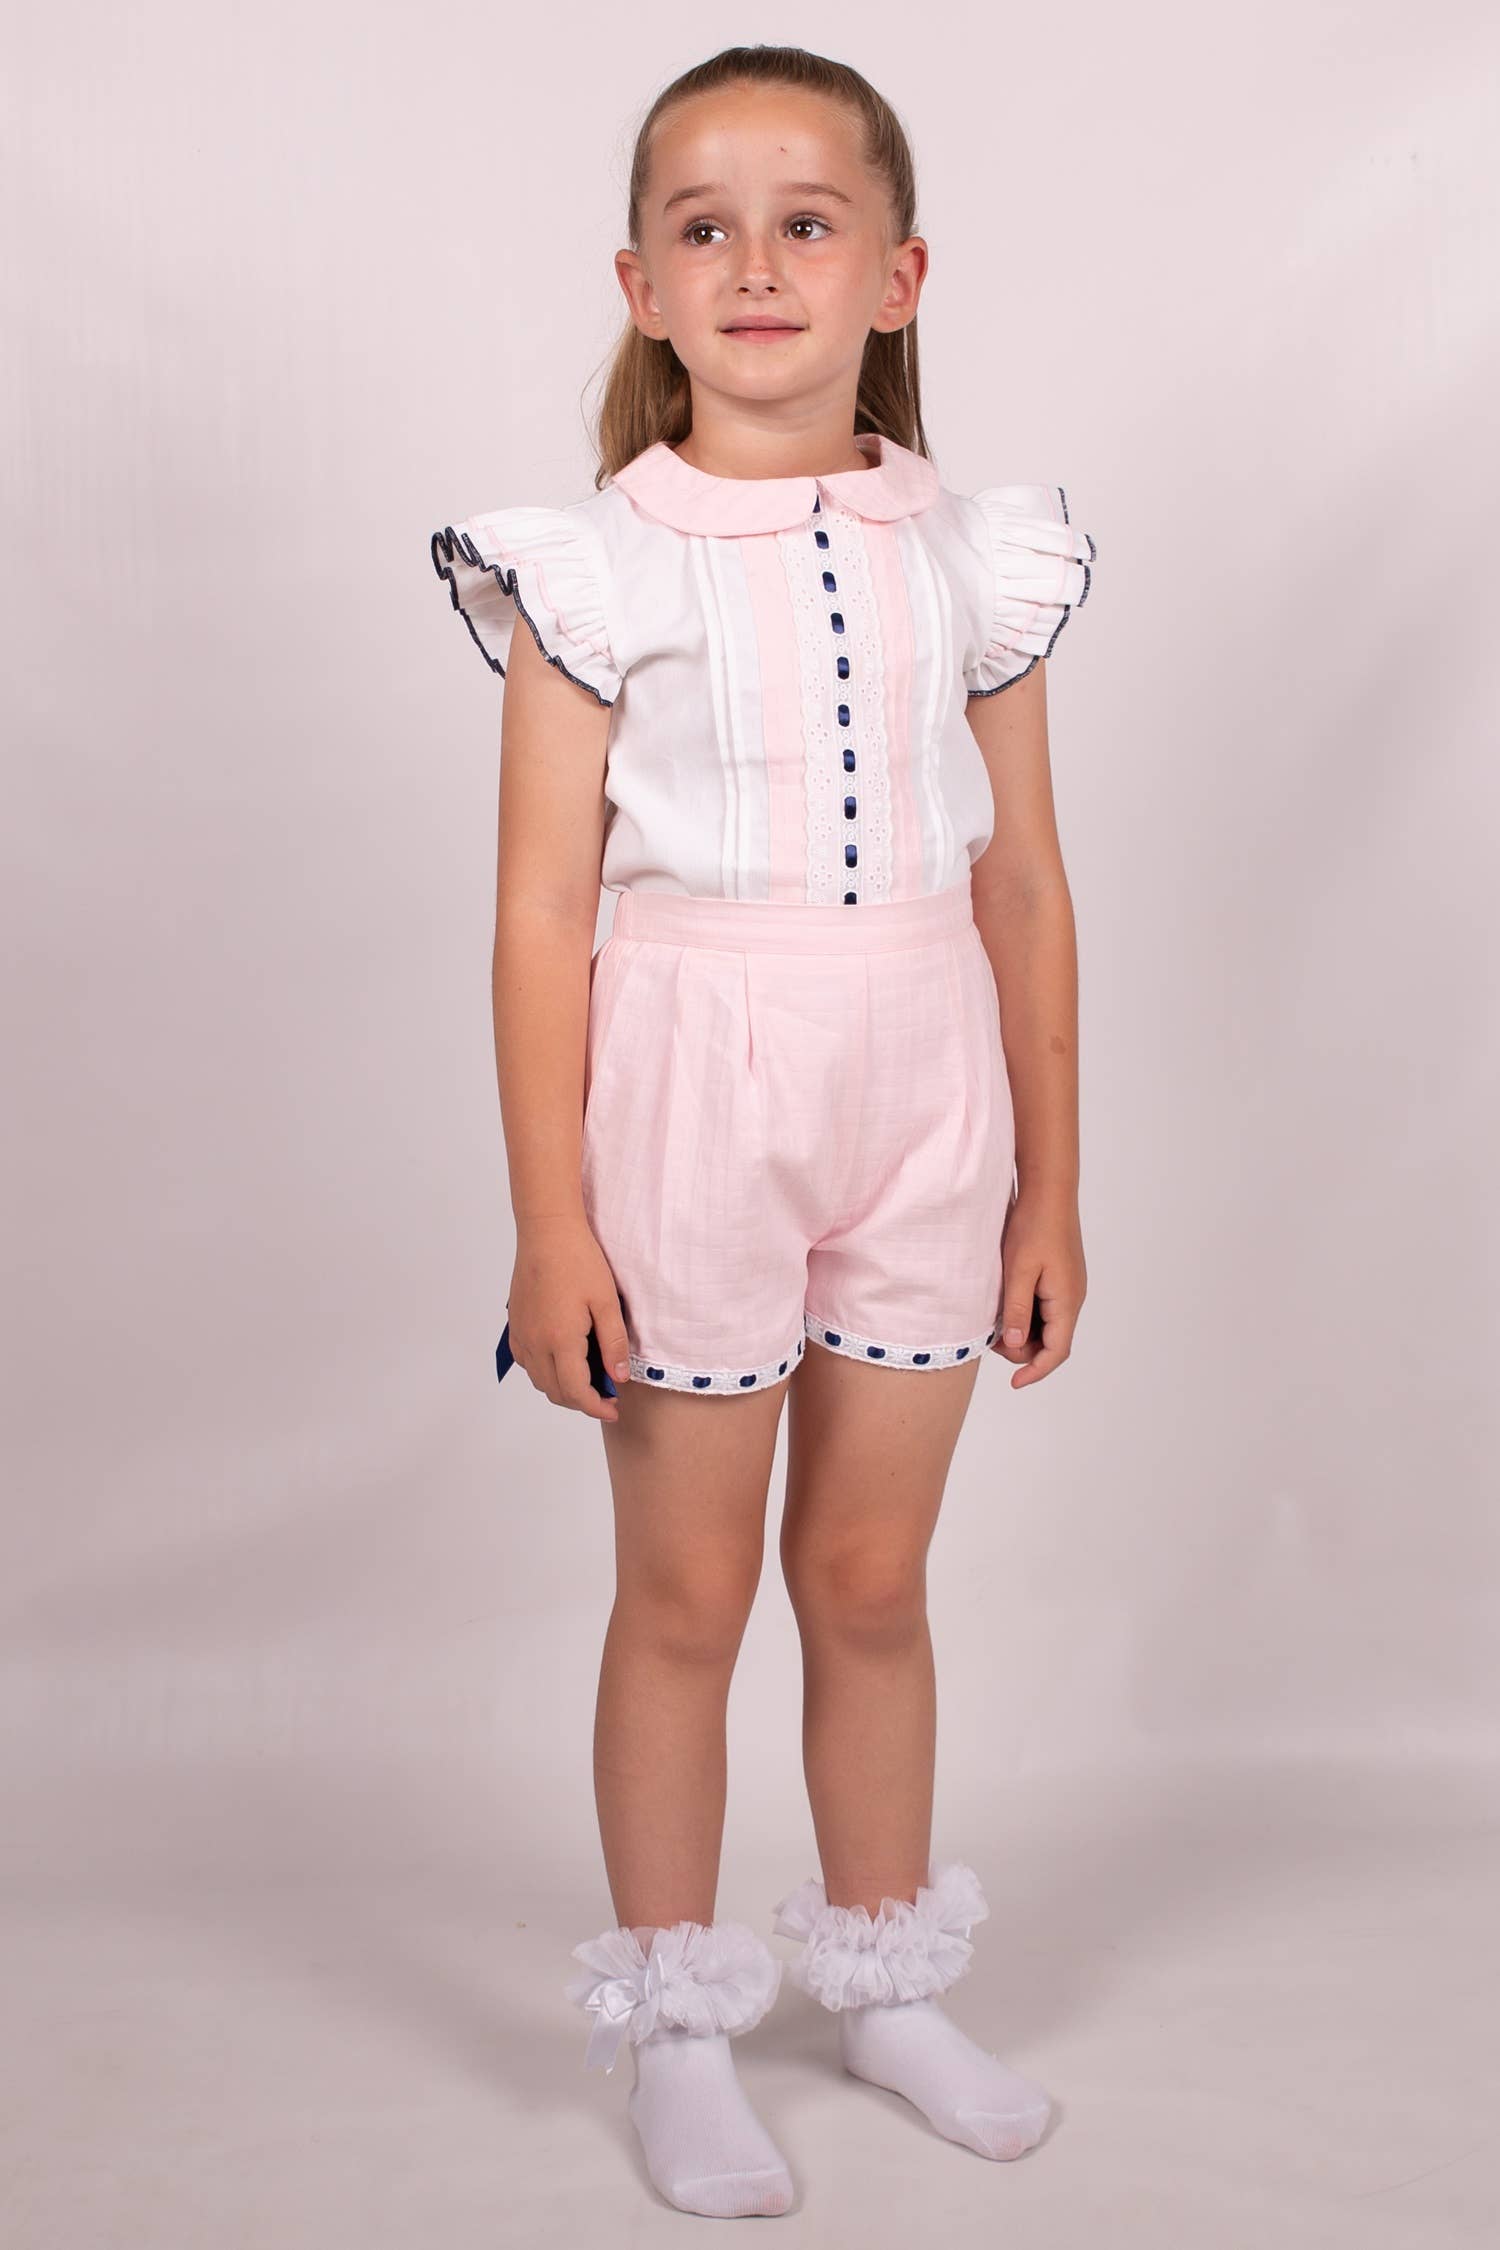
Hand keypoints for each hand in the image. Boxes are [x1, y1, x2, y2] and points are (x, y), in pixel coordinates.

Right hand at [507, 1213, 632, 1421]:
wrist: (546, 1231)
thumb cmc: (579, 1260)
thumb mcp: (606, 1301)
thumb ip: (613, 1343)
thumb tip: (618, 1378)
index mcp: (559, 1340)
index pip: (576, 1392)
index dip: (596, 1407)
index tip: (614, 1409)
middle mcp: (534, 1343)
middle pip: (555, 1392)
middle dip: (581, 1402)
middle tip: (607, 1396)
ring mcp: (521, 1335)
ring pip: (539, 1380)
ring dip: (562, 1388)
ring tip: (588, 1379)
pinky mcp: (515, 1325)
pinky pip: (528, 1363)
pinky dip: (546, 1372)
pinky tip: (564, 1359)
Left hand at [991, 1192, 1085, 1387]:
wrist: (1049, 1191)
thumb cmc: (1034, 1226)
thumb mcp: (1019, 1270)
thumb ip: (1017, 1309)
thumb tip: (1016, 1344)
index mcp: (1066, 1301)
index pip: (1056, 1351)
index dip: (1036, 1371)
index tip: (1014, 1383)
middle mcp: (1073, 1298)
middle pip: (1052, 1341)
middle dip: (1023, 1349)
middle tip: (991, 1338)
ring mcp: (1069, 1287)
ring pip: (1048, 1325)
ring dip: (1024, 1331)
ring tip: (995, 1320)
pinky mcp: (1062, 1277)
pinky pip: (1047, 1308)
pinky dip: (1028, 1315)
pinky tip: (1007, 1304)